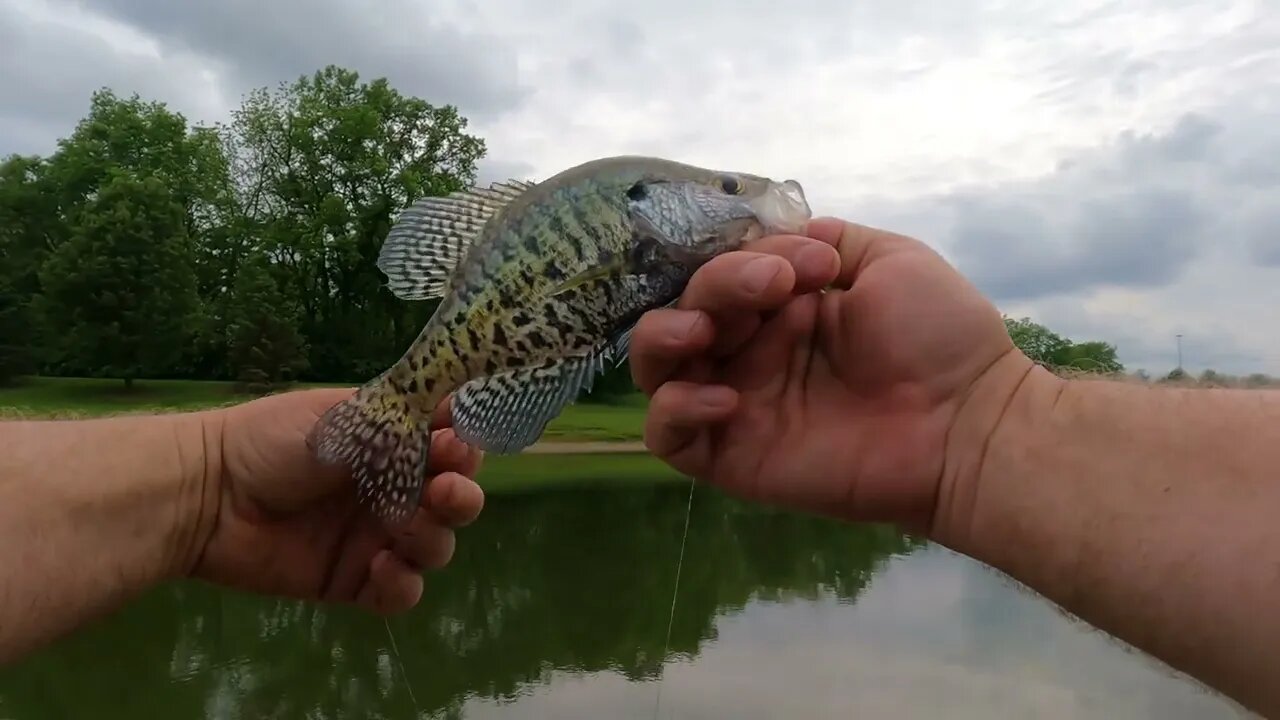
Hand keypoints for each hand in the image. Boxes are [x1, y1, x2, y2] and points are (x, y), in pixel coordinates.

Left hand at [190, 388, 483, 613]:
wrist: (206, 495)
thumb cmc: (269, 442)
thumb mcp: (337, 419)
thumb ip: (396, 427)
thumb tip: (452, 424)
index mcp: (393, 443)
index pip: (450, 444)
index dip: (465, 446)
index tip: (458, 446)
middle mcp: (393, 490)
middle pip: (455, 500)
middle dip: (461, 497)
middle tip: (443, 492)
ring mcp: (375, 538)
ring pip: (435, 547)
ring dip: (434, 539)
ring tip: (402, 531)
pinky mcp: (354, 581)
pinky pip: (400, 592)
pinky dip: (402, 583)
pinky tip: (379, 567)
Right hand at [630, 217, 1024, 531]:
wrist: (968, 421)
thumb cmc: (940, 338)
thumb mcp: (890, 259)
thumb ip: (828, 239)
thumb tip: (780, 241)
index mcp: (784, 307)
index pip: (723, 271)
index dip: (743, 258)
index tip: (804, 264)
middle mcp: (753, 351)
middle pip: (685, 309)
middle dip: (714, 286)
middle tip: (769, 290)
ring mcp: (739, 404)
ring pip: (657, 368)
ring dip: (665, 337)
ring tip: (704, 333)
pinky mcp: (733, 457)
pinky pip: (668, 436)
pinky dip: (674, 409)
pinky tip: (724, 397)